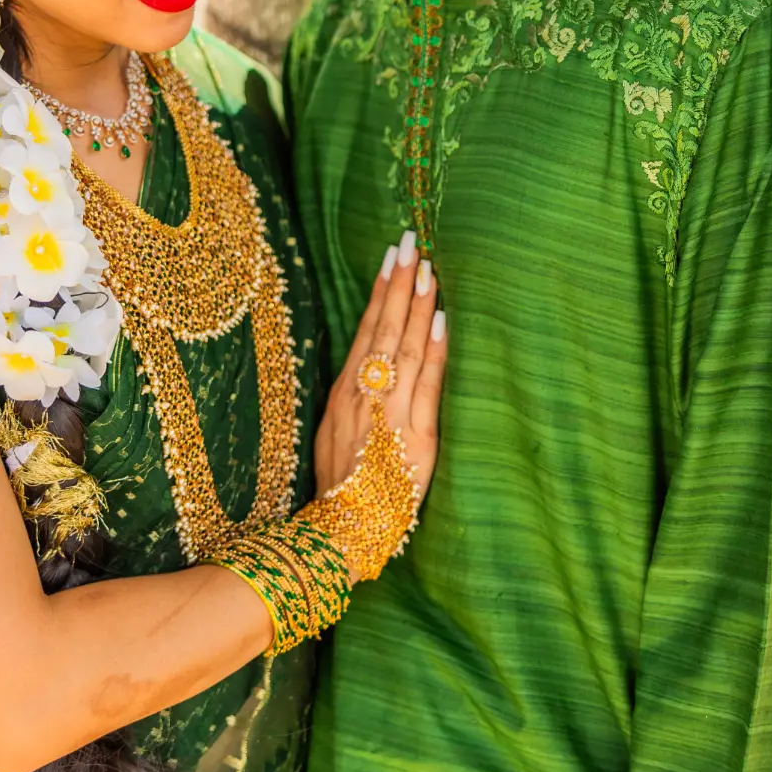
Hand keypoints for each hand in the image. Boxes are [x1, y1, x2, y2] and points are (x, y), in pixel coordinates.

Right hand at [314, 229, 444, 503]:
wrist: (342, 529)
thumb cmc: (337, 484)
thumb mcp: (330, 432)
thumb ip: (349, 398)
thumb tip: (361, 366)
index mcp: (345, 392)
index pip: (366, 330)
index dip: (380, 292)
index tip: (391, 258)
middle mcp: (365, 394)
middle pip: (385, 328)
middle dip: (399, 283)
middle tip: (411, 242)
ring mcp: (390, 411)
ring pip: (405, 347)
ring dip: (418, 305)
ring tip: (428, 268)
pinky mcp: (416, 433)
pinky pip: (426, 384)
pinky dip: (433, 350)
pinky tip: (440, 320)